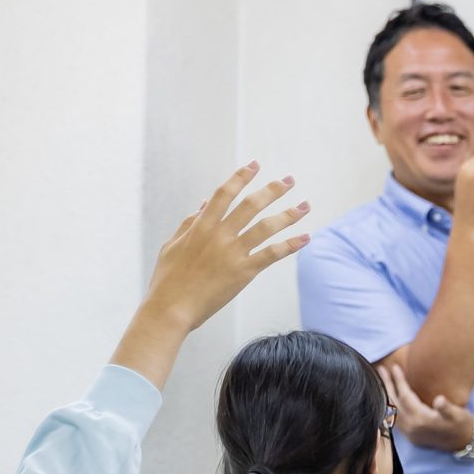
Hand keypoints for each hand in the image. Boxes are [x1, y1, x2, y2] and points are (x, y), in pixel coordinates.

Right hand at [141, 163, 309, 331]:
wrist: (170, 309)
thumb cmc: (167, 280)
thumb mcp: (171, 246)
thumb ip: (189, 224)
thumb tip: (204, 205)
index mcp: (200, 226)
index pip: (224, 194)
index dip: (240, 177)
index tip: (254, 165)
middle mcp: (219, 235)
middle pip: (251, 205)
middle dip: (272, 190)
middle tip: (290, 180)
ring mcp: (232, 253)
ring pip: (266, 226)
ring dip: (288, 214)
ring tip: (305, 205)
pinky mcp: (243, 272)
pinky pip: (271, 254)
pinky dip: (290, 245)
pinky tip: (305, 237)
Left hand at [380, 362, 473, 452]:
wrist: (466, 442)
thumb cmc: (463, 424)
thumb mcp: (458, 414)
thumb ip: (447, 408)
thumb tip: (439, 400)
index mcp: (422, 420)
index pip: (405, 396)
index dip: (399, 381)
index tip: (394, 367)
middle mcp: (412, 428)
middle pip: (395, 403)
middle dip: (387, 385)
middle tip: (381, 370)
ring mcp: (411, 434)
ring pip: (393, 412)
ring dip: (387, 396)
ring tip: (383, 382)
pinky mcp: (412, 437)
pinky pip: (396, 420)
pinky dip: (391, 408)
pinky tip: (390, 400)